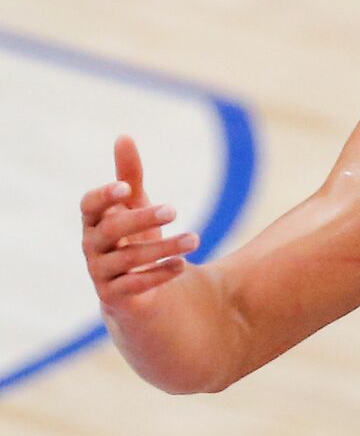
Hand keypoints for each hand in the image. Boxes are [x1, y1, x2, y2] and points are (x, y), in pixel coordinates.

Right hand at [81, 136, 200, 310]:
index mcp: (93, 222)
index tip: (126, 187)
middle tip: (175, 209)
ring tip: (195, 239)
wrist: (135, 294)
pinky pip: (135, 285)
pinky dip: (159, 274)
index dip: (104, 196)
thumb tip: (124, 136)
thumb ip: (130, 176)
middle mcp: (91, 247)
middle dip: (143, 218)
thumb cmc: (134, 240)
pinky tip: (182, 264)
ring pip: (128, 259)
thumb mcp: (136, 207)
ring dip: (163, 247)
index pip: (89, 205)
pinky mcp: (114, 298)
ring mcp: (100, 274)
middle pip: (111, 230)